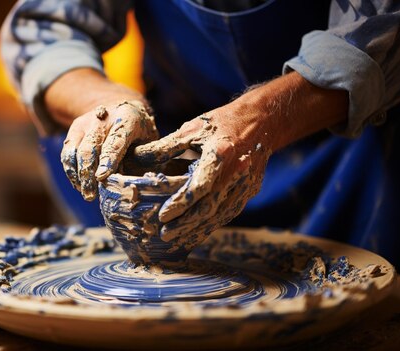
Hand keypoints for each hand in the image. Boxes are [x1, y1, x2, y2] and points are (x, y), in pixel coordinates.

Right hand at [61, 100, 157, 200]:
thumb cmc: (139, 132)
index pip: (116, 140)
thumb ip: (145, 158)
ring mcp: (87, 122)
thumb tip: (136, 182)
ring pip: (76, 150)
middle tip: (91, 196)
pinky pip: (68, 151)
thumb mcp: (149, 141)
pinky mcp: (75, 128)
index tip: (102, 177)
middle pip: (91, 147)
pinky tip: (79, 184)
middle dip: (88, 173)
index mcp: (128, 117)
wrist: (120, 108)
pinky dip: (71, 170)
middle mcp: (104, 117)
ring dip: (78, 175)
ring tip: (85, 193)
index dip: (109, 159)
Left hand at [134, 106, 270, 241]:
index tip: (163, 216)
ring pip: (220, 214)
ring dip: (197, 228)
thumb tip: (137, 157)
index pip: (200, 185)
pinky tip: (195, 230)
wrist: (261, 122)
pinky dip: (211, 223)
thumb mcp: (192, 129)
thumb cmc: (221, 123)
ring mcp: (246, 184)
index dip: (181, 203)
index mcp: (221, 153)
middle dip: (186, 223)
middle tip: (164, 234)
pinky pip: (228, 212)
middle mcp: (236, 172)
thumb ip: (166, 147)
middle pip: (210, 206)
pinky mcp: (249, 191)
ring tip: (175, 236)